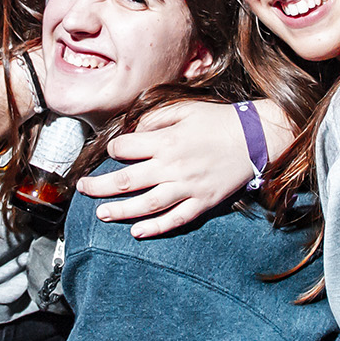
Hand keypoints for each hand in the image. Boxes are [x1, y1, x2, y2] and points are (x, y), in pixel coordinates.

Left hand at [74, 99, 258, 237]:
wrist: (257, 138)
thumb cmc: (219, 120)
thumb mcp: (185, 108)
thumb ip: (156, 119)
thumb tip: (134, 132)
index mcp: (167, 141)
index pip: (125, 148)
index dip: (112, 149)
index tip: (110, 151)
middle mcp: (173, 167)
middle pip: (127, 181)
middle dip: (100, 187)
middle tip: (82, 189)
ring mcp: (188, 187)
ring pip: (146, 205)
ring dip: (120, 211)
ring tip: (101, 214)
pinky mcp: (203, 202)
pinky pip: (175, 219)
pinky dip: (155, 228)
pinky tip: (137, 232)